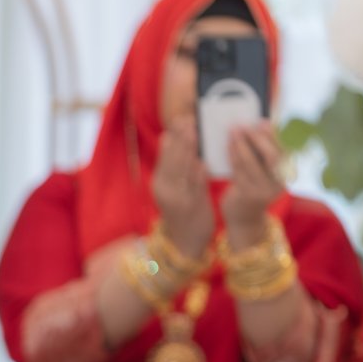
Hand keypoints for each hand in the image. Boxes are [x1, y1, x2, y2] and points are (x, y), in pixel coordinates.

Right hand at [151, 113, 216, 261]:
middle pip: (172, 159)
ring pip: (181, 170)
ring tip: (195, 132)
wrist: (184, 243)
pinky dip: (196, 173)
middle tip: (188, 119)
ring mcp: (176, 198)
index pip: (166, 155)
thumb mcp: (178, 188)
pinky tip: (201, 161)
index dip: (174, 136)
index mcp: (161, 182)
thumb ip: (179, 167)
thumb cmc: (185, 211)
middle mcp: (165, 189)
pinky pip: (193, 186)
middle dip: (180, 138)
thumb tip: (176, 140)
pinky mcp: (188, 207)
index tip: (181, 119)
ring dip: (188, 150)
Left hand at [220, 121, 289, 246]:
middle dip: (255, 138)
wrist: (244, 218)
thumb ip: (262, 154)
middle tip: (242, 125)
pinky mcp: (248, 196)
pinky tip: (227, 146)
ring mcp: (264, 191)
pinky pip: (239, 171)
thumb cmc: (252, 188)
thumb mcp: (262, 172)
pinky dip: (232, 156)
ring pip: (251, 162)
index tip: (262, 121)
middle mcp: (279, 183)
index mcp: (286, 174)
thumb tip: (255, 127)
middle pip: (270, 156)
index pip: (282, 150)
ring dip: (240, 144)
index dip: (272, 135)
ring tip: (232, 132)